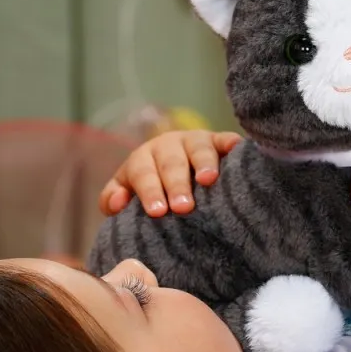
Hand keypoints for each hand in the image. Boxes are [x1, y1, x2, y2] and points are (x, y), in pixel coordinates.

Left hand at [98, 130, 242, 216]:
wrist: (178, 169)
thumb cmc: (152, 188)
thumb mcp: (128, 191)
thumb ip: (112, 198)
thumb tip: (117, 203)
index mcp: (144, 158)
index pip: (143, 173)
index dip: (150, 191)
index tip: (158, 212)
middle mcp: (169, 145)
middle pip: (172, 163)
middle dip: (177, 184)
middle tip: (183, 207)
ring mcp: (196, 141)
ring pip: (199, 149)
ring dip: (204, 163)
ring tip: (208, 180)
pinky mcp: (219, 140)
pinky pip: (227, 139)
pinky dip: (232, 144)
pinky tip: (238, 150)